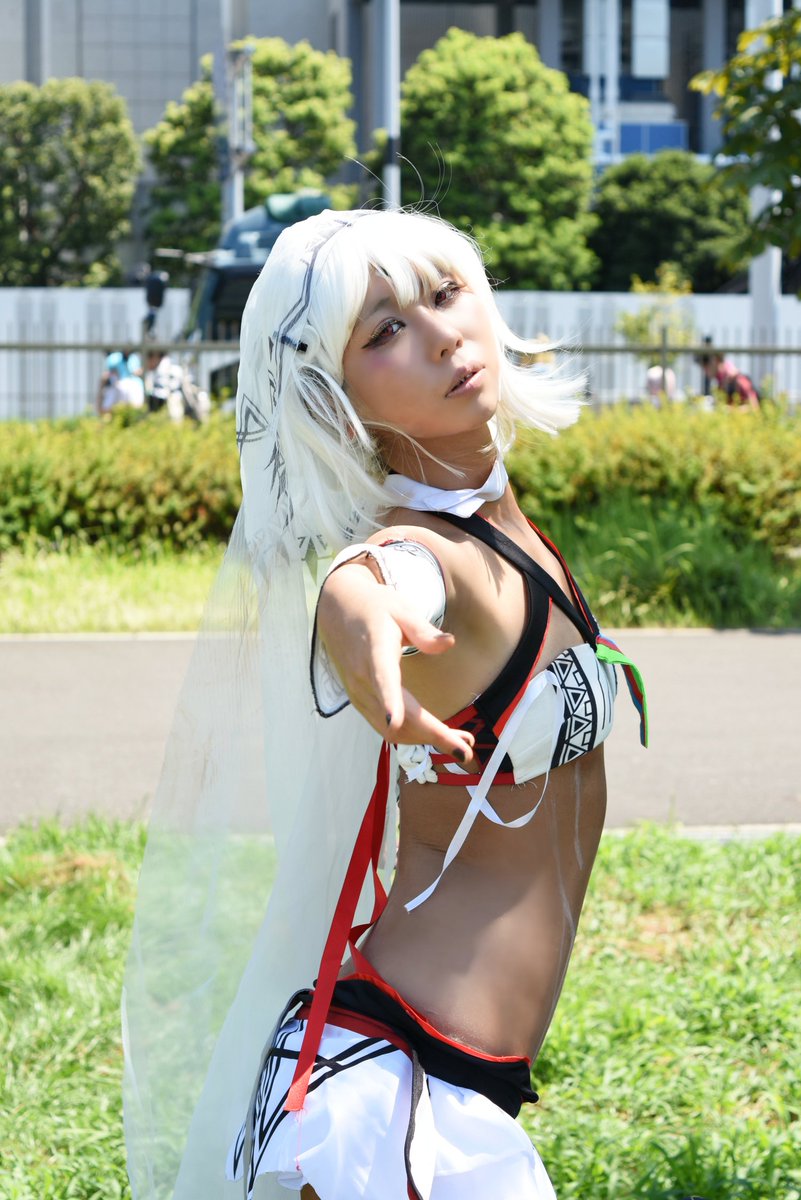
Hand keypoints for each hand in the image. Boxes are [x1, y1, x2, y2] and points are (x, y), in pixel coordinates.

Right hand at [317, 563, 474, 762]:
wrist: (338, 611)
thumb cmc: (375, 608)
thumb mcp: (401, 609)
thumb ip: (424, 630)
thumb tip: (449, 643)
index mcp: (375, 650)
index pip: (381, 677)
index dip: (388, 700)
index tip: (393, 720)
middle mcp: (364, 677)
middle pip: (398, 716)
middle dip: (431, 736)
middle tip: (465, 750)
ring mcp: (360, 693)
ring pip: (392, 729)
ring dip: (425, 740)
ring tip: (460, 744)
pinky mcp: (361, 702)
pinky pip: (385, 728)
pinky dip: (412, 736)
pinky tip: (436, 735)